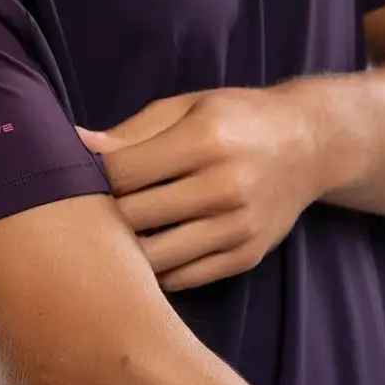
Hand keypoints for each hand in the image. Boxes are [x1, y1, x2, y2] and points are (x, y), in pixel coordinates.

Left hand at [76, 84, 326, 293]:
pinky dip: (156, 270)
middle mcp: (223, 188)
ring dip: (125, 250)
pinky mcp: (246, 256)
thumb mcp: (187, 107)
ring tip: (110, 237)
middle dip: (102, 214)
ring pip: (155, 257)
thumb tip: (74, 142)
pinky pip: (184, 278)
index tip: (79, 175)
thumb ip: (132, 130)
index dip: (90, 176)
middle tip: (86, 210)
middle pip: (134, 217)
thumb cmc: (237, 117)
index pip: (122, 172)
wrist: (310, 145)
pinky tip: (145, 251)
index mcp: (203, 141)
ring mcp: (237, 228)